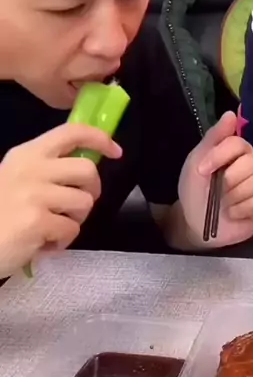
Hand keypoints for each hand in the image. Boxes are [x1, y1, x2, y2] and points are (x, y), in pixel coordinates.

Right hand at [0, 123, 121, 276]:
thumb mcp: (14, 178)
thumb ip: (44, 170)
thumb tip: (85, 170)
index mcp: (27, 154)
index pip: (72, 132)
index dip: (99, 138)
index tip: (115, 151)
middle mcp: (32, 168)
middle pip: (88, 169)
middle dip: (92, 190)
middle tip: (77, 205)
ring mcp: (35, 194)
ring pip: (84, 202)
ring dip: (74, 220)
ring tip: (52, 228)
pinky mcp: (37, 221)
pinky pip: (71, 230)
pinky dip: (62, 241)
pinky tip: (43, 244)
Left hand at [178, 111, 252, 246]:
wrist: (195, 223)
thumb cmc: (195, 190)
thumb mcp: (197, 161)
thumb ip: (214, 138)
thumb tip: (231, 114)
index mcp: (237, 153)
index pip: (239, 143)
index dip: (221, 155)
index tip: (202, 169)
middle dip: (229, 178)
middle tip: (218, 190)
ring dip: (235, 196)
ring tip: (225, 204)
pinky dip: (242, 209)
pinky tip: (233, 213)